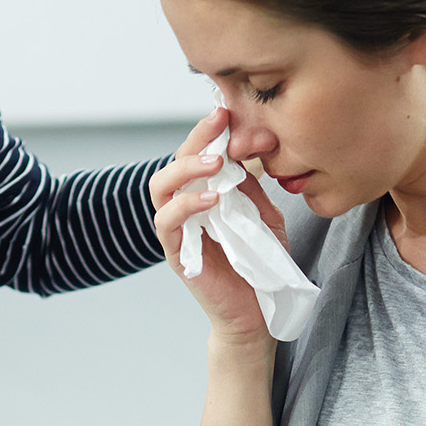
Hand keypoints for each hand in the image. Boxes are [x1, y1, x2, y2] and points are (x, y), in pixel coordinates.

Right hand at [149, 108, 285, 344]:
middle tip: (220, 123)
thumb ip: (253, 188)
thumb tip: (246, 153)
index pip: (197, 155)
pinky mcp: (175, 253)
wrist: (256, 313)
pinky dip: (187, 204)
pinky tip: (213, 198)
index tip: (229, 112)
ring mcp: (176, 229)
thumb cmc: (258, 264)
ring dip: (186, 168)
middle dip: (196, 138)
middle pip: (175, 162)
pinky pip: (168, 222)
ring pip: (161, 187)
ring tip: (215, 162)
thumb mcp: (264, 216)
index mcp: (204, 194)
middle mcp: (185, 207)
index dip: (209, 132)